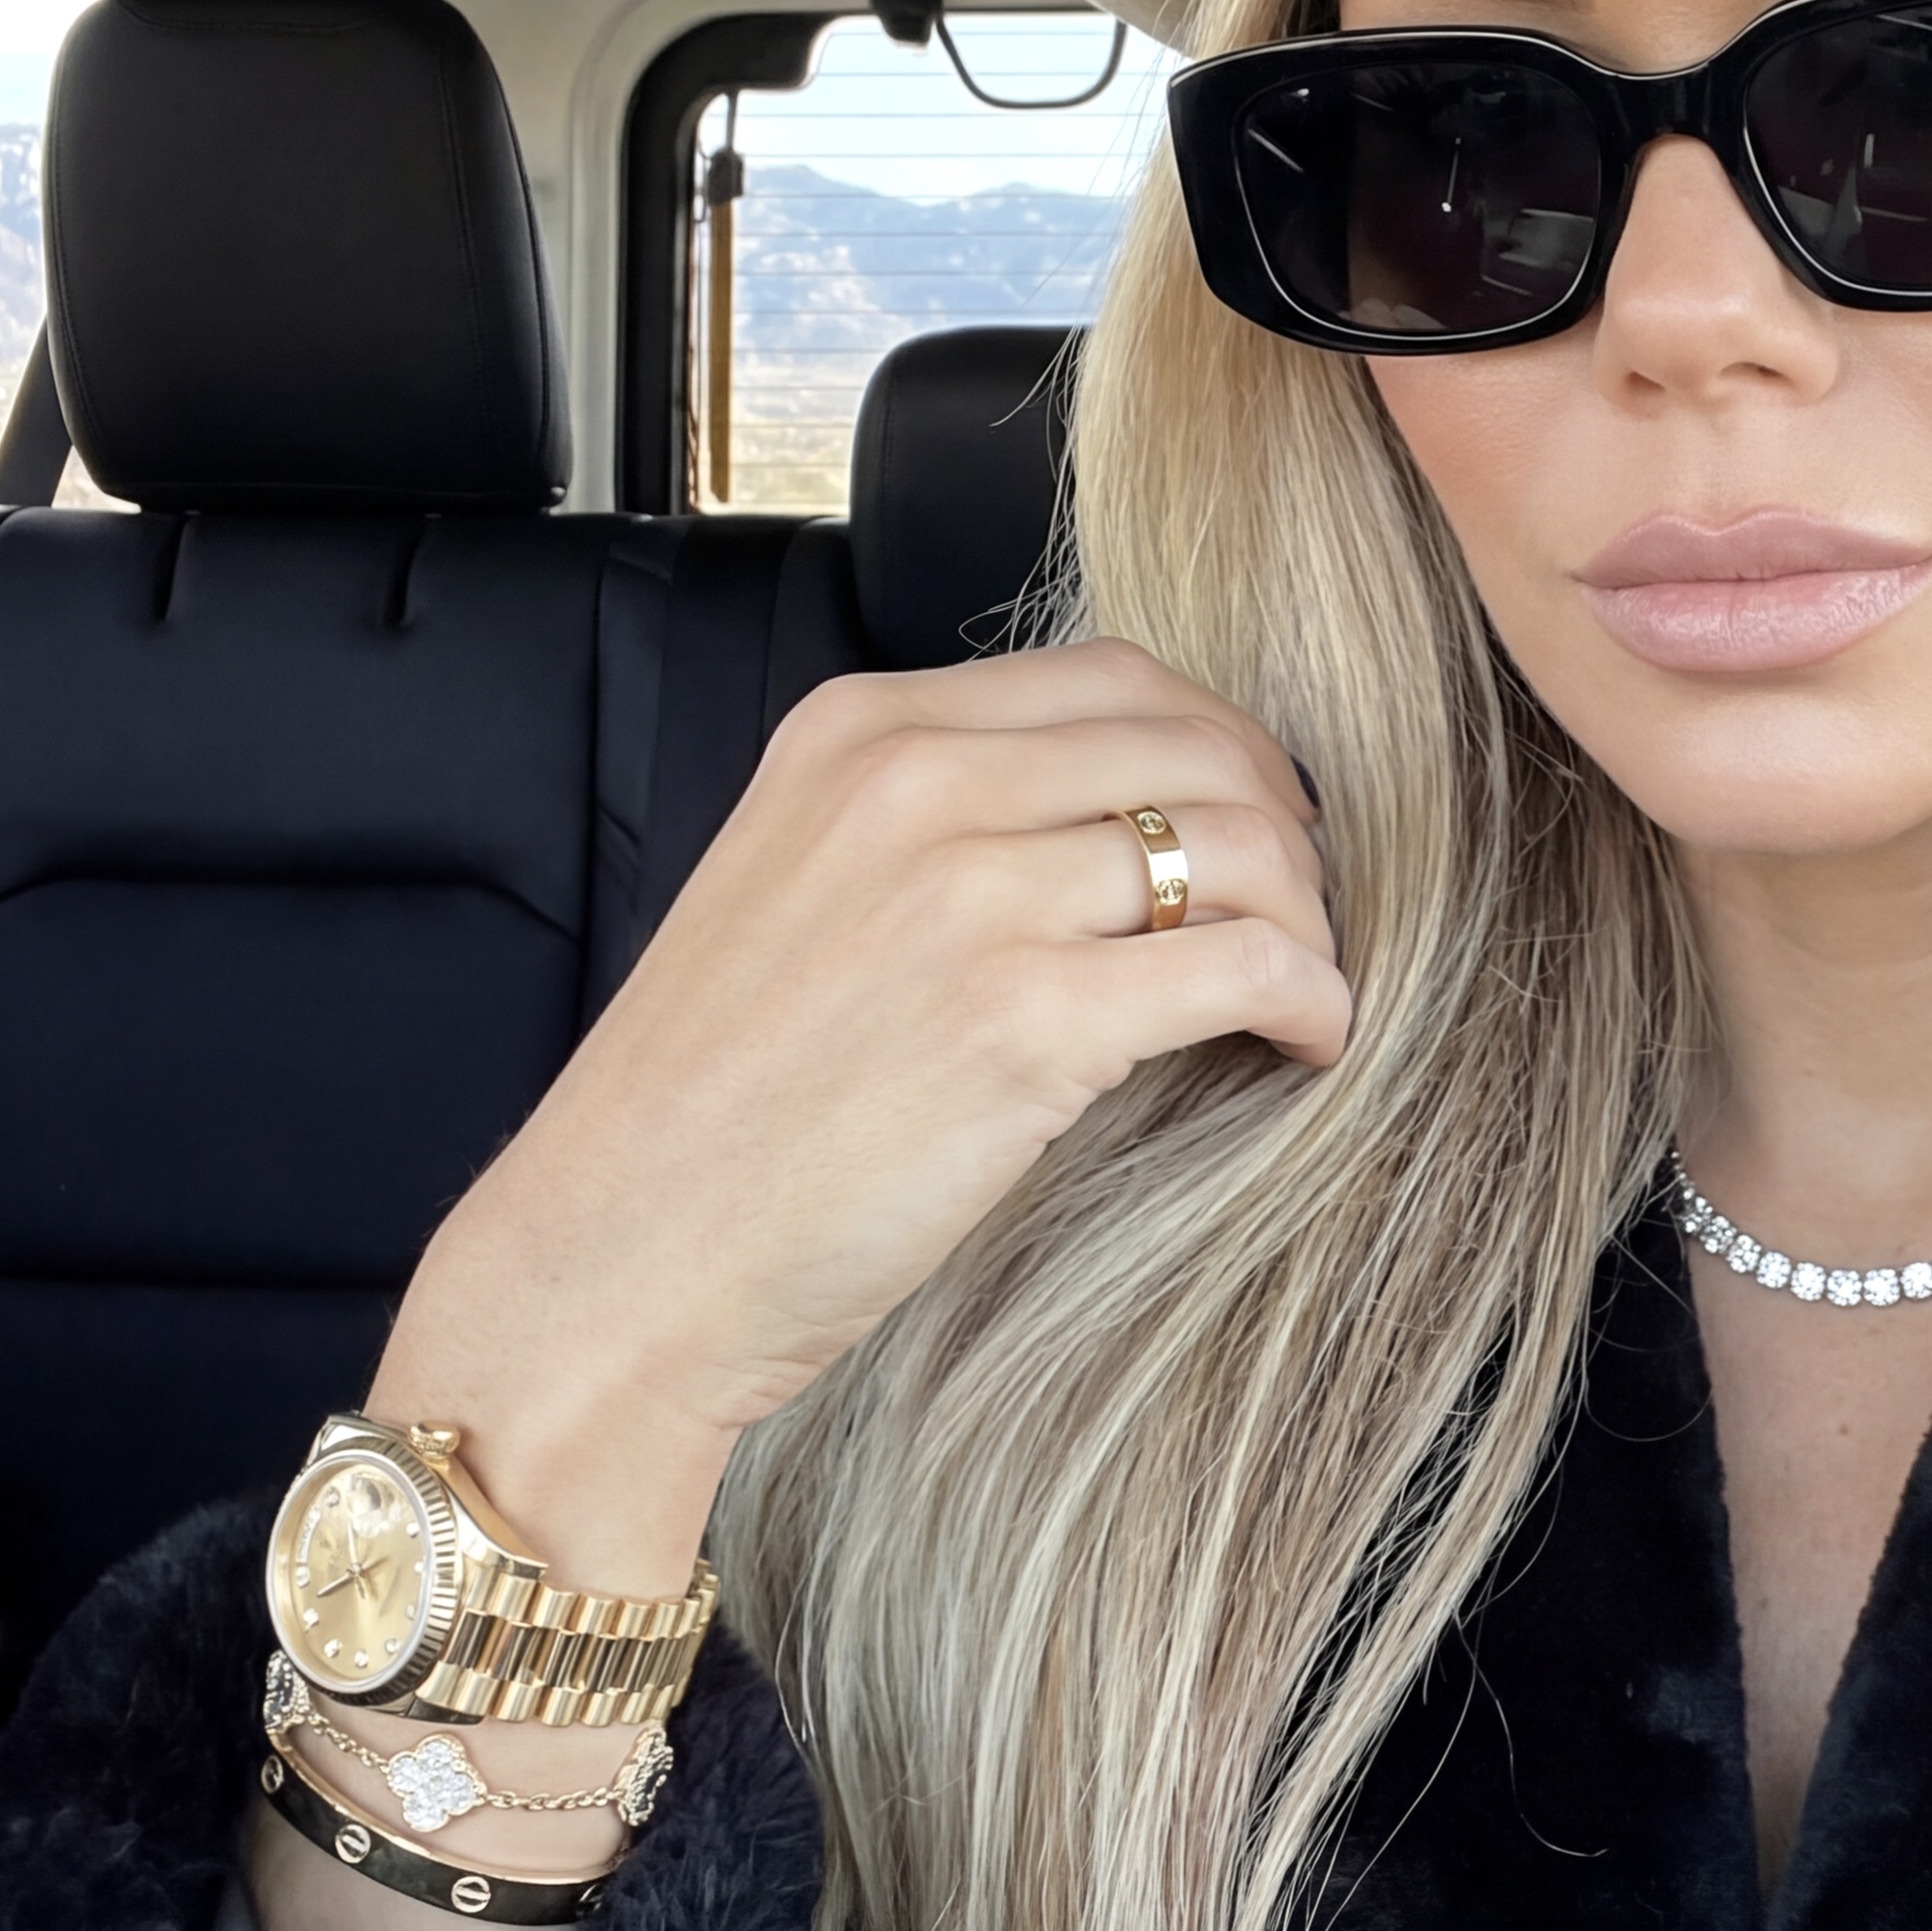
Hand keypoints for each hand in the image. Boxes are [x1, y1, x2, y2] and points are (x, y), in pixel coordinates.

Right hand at [366, 640, 1345, 1589]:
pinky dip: (1311, 1000)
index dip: (1221, 746)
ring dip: (1308, 920)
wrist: (619, 1252)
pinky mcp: (1026, 1018)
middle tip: (1305, 914)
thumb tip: (1114, 836)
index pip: (1113, 678)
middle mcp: (915, 782)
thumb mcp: (797, 890)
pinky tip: (1307, 1045)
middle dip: (1285, 827)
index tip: (1259, 821)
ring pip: (1239, 846)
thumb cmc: (714, 1109)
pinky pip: (1247, 965)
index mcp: (858, 732)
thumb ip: (931, 830)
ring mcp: (971, 894)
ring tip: (1305, 991)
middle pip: (1197, 746)